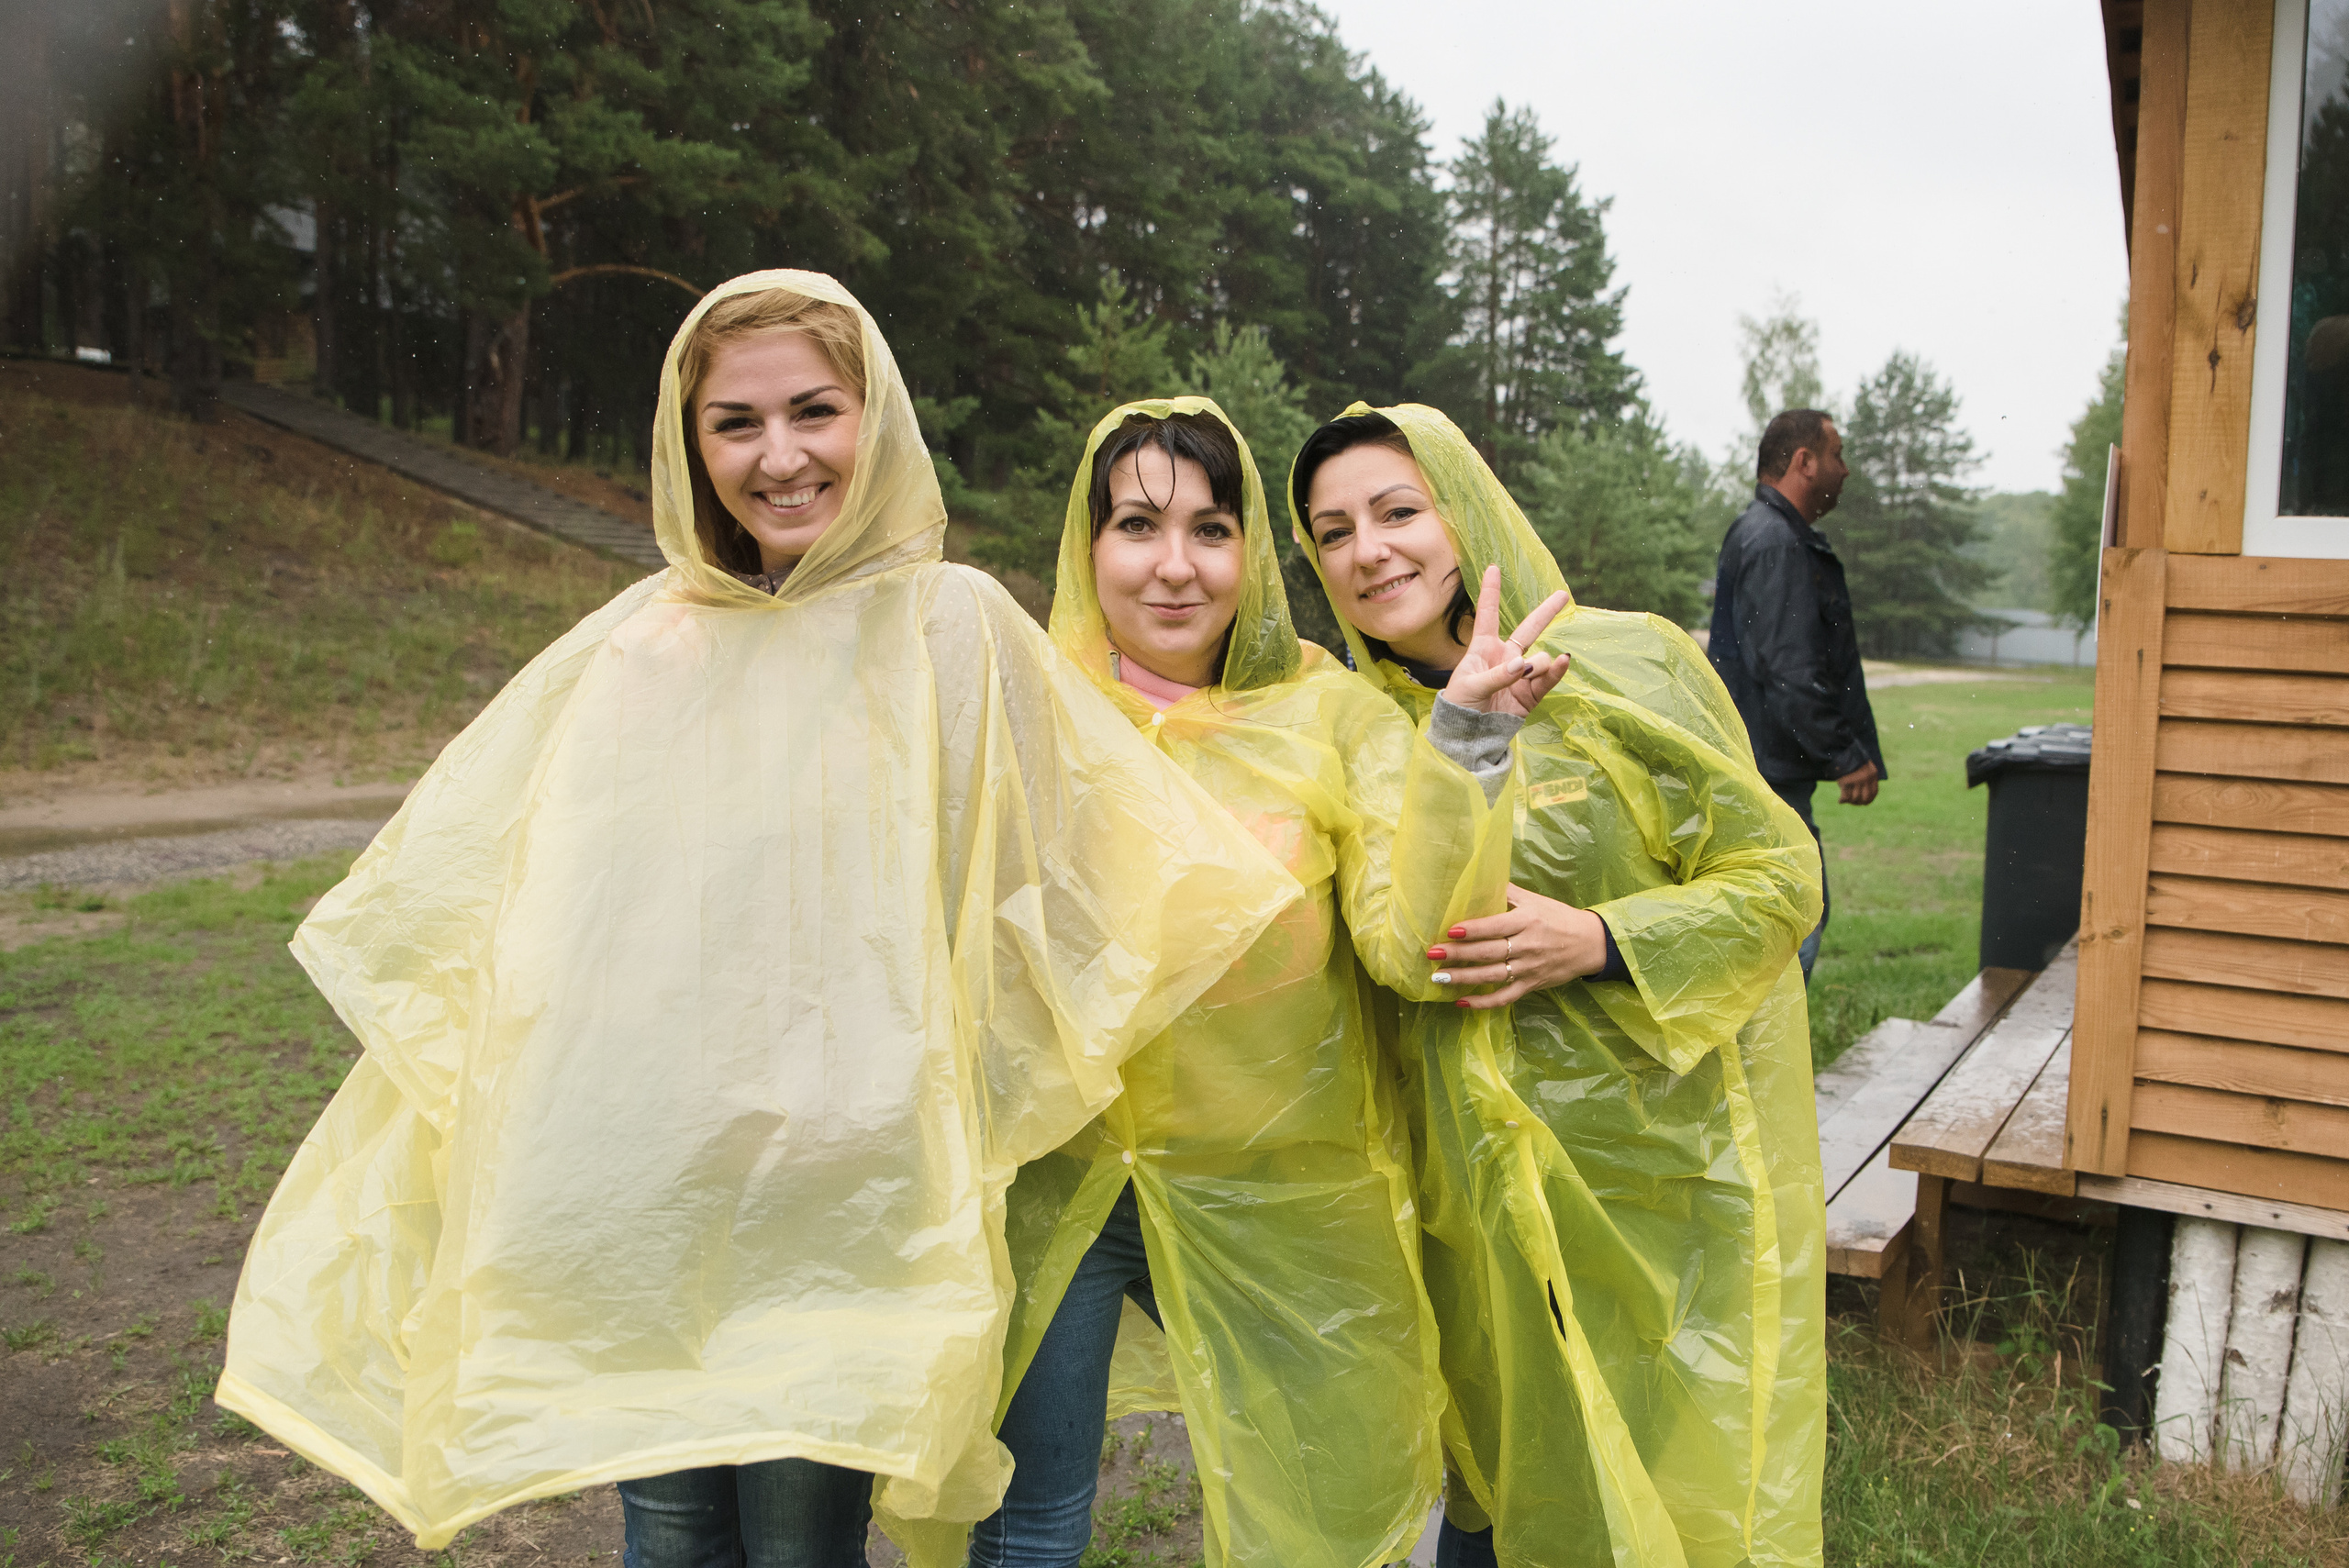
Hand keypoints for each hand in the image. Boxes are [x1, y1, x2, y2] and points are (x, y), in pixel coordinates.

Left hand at [1427, 883, 1608, 1009]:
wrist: (1590, 943)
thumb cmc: (1558, 918)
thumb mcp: (1536, 900)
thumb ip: (1508, 893)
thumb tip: (1479, 880)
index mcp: (1527, 921)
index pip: (1495, 926)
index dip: (1472, 930)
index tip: (1450, 930)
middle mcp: (1527, 945)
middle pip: (1488, 952)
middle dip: (1458, 954)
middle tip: (1432, 954)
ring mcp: (1529, 968)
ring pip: (1492, 976)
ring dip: (1463, 978)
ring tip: (1438, 978)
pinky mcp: (1531, 985)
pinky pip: (1504, 997)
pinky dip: (1483, 1002)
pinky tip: (1461, 1001)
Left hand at [1440, 566, 1571, 717]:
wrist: (1468, 735)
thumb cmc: (1460, 705)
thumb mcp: (1471, 686)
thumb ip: (1497, 675)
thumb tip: (1524, 665)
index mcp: (1483, 648)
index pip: (1488, 615)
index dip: (1490, 591)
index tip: (1493, 567)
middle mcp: (1505, 657)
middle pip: (1529, 629)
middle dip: (1546, 612)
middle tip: (1563, 595)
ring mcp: (1520, 675)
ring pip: (1540, 659)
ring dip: (1540, 664)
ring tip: (1529, 674)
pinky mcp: (1531, 694)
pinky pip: (1548, 679)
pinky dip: (1557, 671)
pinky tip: (1563, 662)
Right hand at [1837, 760, 1880, 805]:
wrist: (1840, 750)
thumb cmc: (1849, 759)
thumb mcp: (1861, 768)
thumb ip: (1864, 781)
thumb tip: (1864, 801)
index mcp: (1873, 773)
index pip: (1873, 793)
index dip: (1867, 800)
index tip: (1862, 802)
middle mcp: (1866, 777)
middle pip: (1865, 798)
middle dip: (1858, 802)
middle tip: (1852, 801)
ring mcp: (1856, 779)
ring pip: (1855, 798)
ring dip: (1849, 800)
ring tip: (1844, 799)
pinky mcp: (1846, 781)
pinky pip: (1846, 797)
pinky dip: (1842, 800)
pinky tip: (1840, 801)